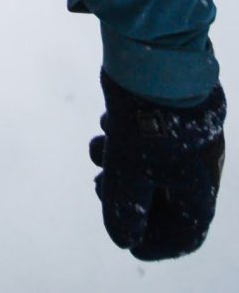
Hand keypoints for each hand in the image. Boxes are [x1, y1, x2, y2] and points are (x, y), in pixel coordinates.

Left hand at [91, 70, 224, 259]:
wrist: (156, 52)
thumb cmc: (146, 117)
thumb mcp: (128, 170)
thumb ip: (125, 209)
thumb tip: (123, 238)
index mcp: (199, 188)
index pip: (185, 235)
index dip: (154, 244)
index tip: (126, 239)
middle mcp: (200, 165)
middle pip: (166, 200)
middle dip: (130, 198)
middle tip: (100, 187)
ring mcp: (188, 136)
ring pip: (154, 166)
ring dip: (122, 165)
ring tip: (96, 150)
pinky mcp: (172, 111)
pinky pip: (151, 138)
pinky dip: (127, 140)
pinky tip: (106, 124)